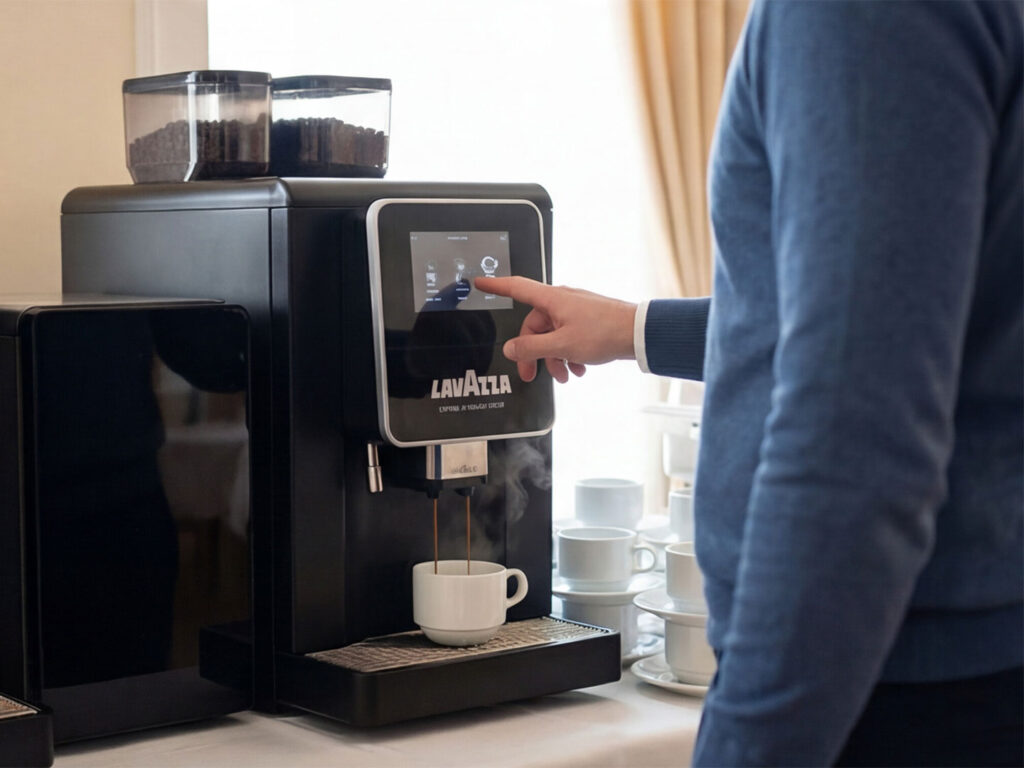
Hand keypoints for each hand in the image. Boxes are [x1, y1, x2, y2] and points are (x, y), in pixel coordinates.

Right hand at [473, 276, 636, 382]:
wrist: (638, 333)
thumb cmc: (604, 333)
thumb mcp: (562, 346)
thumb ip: (532, 349)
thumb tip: (511, 349)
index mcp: (552, 300)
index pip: (516, 288)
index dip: (496, 286)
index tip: (480, 282)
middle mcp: (562, 302)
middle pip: (534, 326)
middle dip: (534, 353)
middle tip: (532, 375)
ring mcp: (575, 311)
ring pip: (553, 336)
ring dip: (555, 359)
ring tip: (566, 375)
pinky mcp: (588, 321)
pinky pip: (569, 338)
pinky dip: (570, 355)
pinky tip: (580, 369)